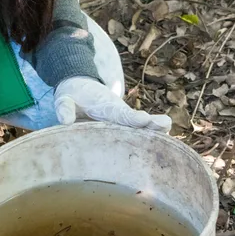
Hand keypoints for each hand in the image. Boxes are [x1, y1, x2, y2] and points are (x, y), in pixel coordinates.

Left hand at [54, 76, 171, 130]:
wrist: (81, 86)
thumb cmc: (73, 94)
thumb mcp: (64, 98)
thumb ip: (64, 108)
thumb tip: (66, 121)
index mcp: (105, 106)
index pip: (120, 113)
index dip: (132, 118)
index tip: (144, 118)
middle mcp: (119, 113)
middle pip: (137, 121)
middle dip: (151, 123)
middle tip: (166, 124)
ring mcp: (124, 121)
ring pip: (142, 127)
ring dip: (155, 132)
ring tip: (170, 136)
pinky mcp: (124, 127)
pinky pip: (138, 133)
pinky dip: (151, 139)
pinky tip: (165, 149)